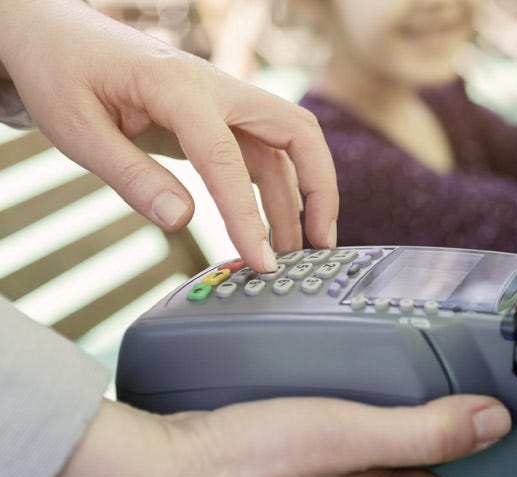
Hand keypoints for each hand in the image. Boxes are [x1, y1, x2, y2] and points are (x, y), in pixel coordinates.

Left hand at [0, 0, 337, 271]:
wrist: (54, 34)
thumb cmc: (61, 72)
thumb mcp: (78, 130)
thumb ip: (132, 176)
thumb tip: (180, 219)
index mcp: (179, 87)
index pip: (229, 159)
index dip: (248, 216)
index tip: (260, 259)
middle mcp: (216, 87)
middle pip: (298, 133)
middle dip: (319, 189)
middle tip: (321, 243)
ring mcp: (223, 99)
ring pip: (286, 145)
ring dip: (300, 196)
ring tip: (294, 249)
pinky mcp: (219, 114)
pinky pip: (262, 151)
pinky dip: (276, 188)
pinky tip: (270, 224)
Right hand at [43, 396, 510, 476]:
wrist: (163, 473)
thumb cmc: (252, 462)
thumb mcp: (350, 437)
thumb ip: (426, 432)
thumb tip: (498, 423)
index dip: (502, 445)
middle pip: (437, 459)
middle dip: (464, 421)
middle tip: (479, 370)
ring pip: (396, 446)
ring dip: (417, 410)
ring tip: (430, 363)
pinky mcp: (306, 465)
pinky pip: (358, 437)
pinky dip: (373, 408)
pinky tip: (362, 378)